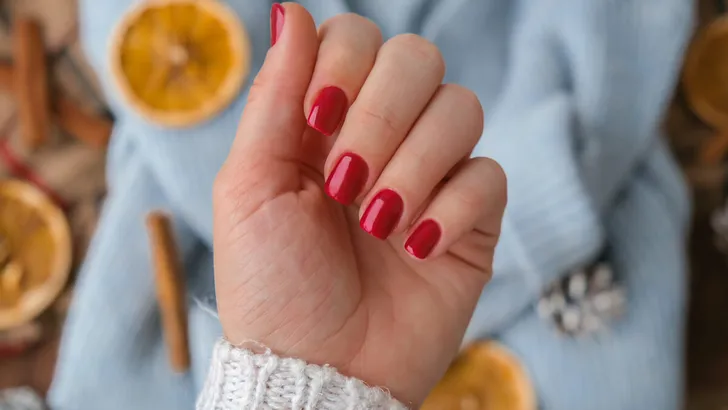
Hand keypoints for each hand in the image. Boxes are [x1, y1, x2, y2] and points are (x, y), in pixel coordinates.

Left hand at [213, 4, 505, 404]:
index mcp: (325, 123)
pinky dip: (451, 210)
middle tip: (347, 181)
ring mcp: (432, 176)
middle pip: (417, 60)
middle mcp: (383, 138)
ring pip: (459, 110)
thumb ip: (274, 99)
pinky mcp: (471, 218)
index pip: (357, 39)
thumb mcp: (250, 188)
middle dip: (382, 115)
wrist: (317, 371)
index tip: (318, 117)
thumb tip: (291, 12)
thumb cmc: (273, 286)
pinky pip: (488, 177)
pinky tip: (416, 249)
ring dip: (415, 165)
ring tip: (377, 222)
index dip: (345, 62)